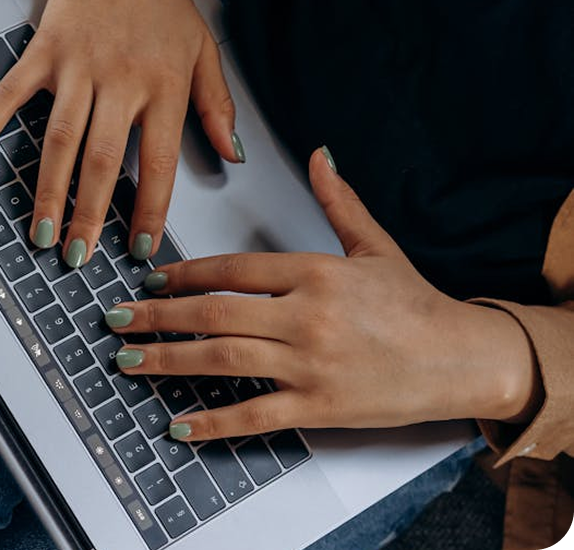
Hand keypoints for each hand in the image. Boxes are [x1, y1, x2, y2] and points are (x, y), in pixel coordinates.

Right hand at [0, 0, 243, 268]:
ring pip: (59, 139)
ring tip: (40, 234)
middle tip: (77, 257)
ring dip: (48, 191)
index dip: (149, 209)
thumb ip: (218, 107)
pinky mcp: (44, 49)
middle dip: (89, 215)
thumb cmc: (165, 2)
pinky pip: (12, 92)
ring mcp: (78, 65)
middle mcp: (121, 81)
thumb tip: (232, 157)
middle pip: (102, 160)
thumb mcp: (205, 50)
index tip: (139, 247)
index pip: (159, 162)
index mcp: (164, 86)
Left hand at [106, 147, 543, 440]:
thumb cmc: (415, 302)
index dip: (185, 272)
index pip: (234, 268)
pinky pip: (256, 415)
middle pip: (215, 313)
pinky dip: (214, 422)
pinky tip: (180, 423)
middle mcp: (306, 316)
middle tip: (116, 319)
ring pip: (224, 360)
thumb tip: (320, 155)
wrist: (462, 358)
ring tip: (129, 360)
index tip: (152, 278)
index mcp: (315, 272)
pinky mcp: (319, 407)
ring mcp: (310, 364)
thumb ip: (338, 201)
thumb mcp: (374, 245)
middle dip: (158, 316)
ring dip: (170, 361)